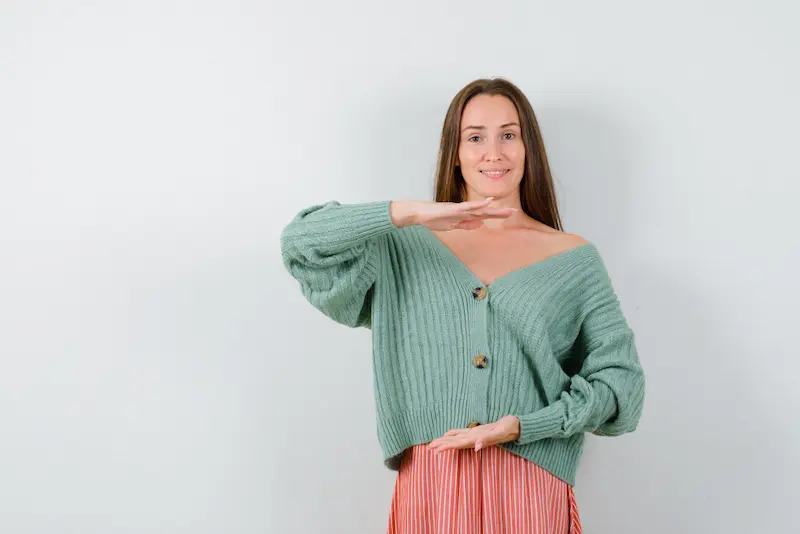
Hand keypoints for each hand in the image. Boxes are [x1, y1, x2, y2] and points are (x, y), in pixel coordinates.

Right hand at [390, 197, 516, 229]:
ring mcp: (458, 209)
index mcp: (465, 214)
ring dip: (491, 208)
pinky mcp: (452, 209)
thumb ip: (466, 224)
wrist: (418, 214)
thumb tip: (480, 224)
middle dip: (499, 212)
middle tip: (514, 211)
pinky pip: (467, 207)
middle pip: (485, 211)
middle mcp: (464, 210)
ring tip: (504, 208)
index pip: (484, 215)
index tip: (510, 214)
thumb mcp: (453, 225)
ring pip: (478, 208)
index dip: (497, 214)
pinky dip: (478, 205)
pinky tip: (487, 202)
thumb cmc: (433, 218)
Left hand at [427, 415, 520, 451]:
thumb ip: (488, 439)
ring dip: (446, 441)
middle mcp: (475, 439)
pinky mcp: (479, 430)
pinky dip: (454, 433)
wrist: (518, 426)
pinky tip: (448, 433)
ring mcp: (476, 435)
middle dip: (442, 445)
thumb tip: (476, 447)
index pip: (458, 444)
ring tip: (434, 443)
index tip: (435, 449)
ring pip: (458, 438)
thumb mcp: (500, 432)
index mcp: (477, 439)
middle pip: (455, 443)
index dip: (446, 447)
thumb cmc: (510, 428)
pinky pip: (464, 432)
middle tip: (428, 447)